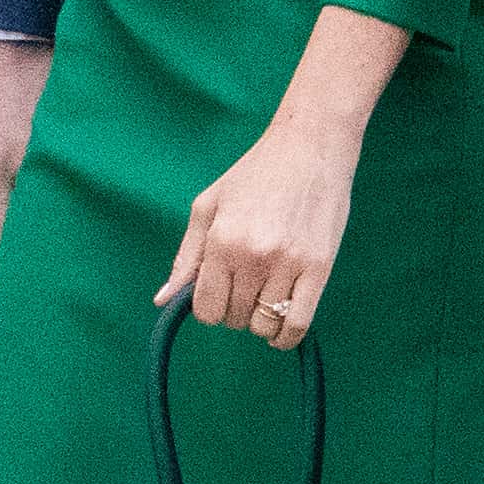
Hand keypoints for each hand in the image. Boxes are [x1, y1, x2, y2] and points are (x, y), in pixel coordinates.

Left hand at [158, 6, 411, 346]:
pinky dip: (286, 338)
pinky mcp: (320, 268)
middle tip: (244, 286)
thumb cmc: (255, 173)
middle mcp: (253, 256)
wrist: (310, 146)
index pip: (205, 309)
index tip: (219, 293)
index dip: (208, 308)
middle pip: (234, 318)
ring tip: (265, 296)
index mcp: (221, 241)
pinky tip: (280, 328)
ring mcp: (288, 264)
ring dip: (260, 321)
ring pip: (265, 325)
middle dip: (234, 310)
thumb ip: (186, 257)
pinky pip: (299, 325)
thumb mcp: (209, 206)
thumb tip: (164, 300)